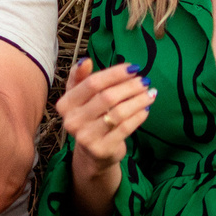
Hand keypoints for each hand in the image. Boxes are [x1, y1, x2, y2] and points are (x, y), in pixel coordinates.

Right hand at [57, 57, 154, 198]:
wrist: (92, 154)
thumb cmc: (89, 118)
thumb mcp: (79, 97)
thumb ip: (79, 77)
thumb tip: (85, 61)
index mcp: (65, 104)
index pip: (92, 83)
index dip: (114, 73)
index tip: (133, 68)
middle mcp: (72, 121)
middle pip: (107, 97)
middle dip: (130, 86)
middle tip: (144, 80)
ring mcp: (86, 137)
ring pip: (118, 113)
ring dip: (138, 100)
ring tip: (150, 93)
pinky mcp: (102, 149)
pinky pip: (125, 128)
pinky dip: (138, 116)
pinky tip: (146, 108)